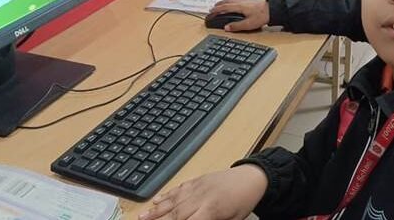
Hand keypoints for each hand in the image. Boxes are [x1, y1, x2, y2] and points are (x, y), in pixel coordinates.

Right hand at [138, 165, 267, 219]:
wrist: (252, 178)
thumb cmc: (243, 203)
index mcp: (211, 211)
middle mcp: (201, 198)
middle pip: (175, 213)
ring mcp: (197, 187)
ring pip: (173, 200)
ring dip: (156, 210)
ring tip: (141, 217)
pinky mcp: (197, 180)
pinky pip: (178, 188)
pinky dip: (166, 195)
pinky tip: (156, 200)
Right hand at [208, 0, 268, 31]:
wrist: (272, 10)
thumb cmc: (262, 16)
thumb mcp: (248, 24)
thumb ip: (236, 26)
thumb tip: (226, 27)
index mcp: (239, 7)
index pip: (224, 7)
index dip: (216, 10)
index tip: (210, 12)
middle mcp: (241, 2)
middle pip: (226, 1)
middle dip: (218, 5)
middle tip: (212, 8)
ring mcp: (245, 0)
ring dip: (224, 2)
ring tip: (220, 5)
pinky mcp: (249, 0)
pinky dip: (230, 1)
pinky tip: (232, 3)